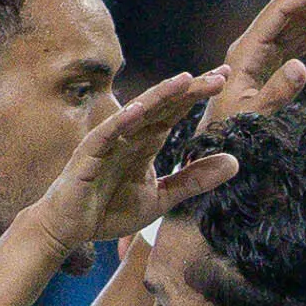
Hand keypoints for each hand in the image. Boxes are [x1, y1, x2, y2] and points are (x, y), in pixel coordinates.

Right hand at [27, 70, 237, 261]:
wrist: (70, 229)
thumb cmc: (110, 210)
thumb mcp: (162, 197)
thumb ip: (194, 179)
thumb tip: (236, 162)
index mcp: (146, 142)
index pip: (176, 111)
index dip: (198, 95)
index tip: (225, 78)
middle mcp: (129, 136)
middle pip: (163, 106)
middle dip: (190, 90)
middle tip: (220, 75)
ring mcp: (108, 143)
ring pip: (137, 114)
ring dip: (161, 96)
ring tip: (186, 79)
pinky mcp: (87, 156)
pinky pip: (105, 135)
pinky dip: (121, 121)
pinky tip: (139, 109)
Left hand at [206, 0, 305, 124]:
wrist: (213, 147)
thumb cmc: (228, 133)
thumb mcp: (251, 117)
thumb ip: (275, 94)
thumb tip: (301, 65)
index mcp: (247, 51)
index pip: (281, 11)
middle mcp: (255, 47)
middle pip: (296, 14)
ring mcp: (263, 56)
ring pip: (301, 26)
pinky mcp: (271, 68)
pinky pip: (299, 44)